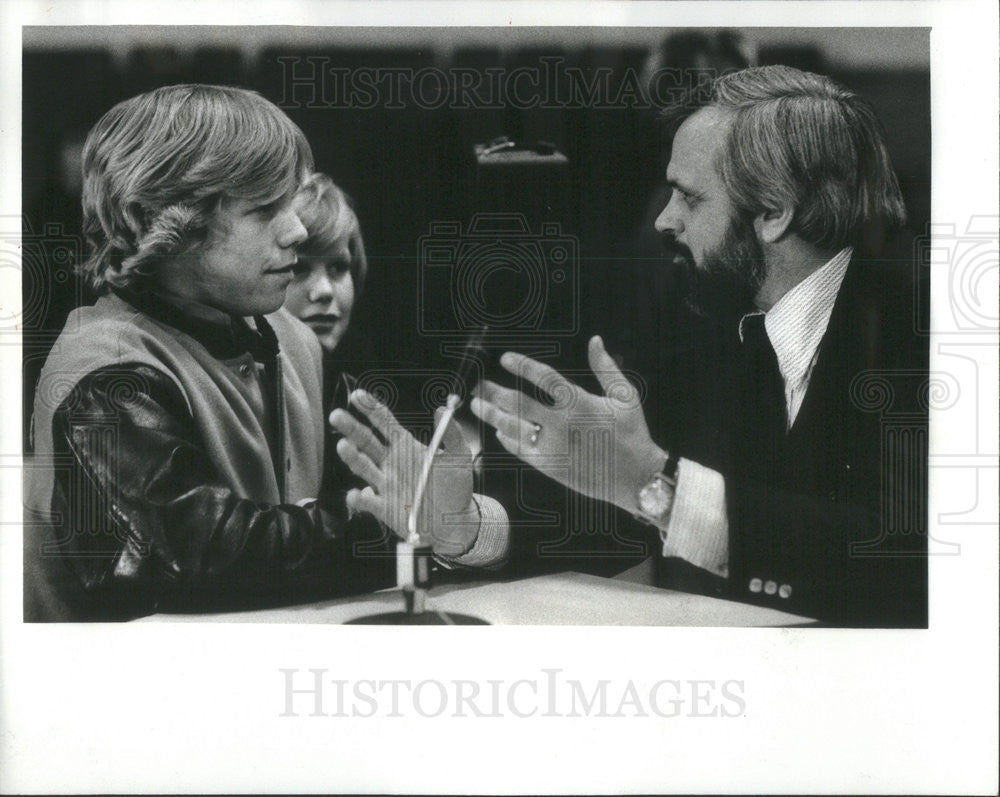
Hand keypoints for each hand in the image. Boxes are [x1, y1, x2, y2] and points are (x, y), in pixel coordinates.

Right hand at [329, 390, 478, 556]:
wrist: (454, 523)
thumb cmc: (456, 487)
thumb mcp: (459, 458)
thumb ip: (452, 434)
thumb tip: (441, 409)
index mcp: (406, 447)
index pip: (384, 423)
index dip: (370, 408)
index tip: (356, 395)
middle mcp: (391, 462)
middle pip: (366, 441)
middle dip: (351, 427)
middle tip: (336, 415)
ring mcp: (385, 484)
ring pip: (362, 467)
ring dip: (351, 456)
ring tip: (343, 445)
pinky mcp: (383, 508)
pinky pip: (366, 502)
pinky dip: (359, 498)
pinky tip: (358, 494)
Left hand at [470, 336, 666, 514]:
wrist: (636, 478)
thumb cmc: (632, 433)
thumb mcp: (625, 395)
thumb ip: (605, 367)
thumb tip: (595, 340)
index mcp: (580, 402)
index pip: (544, 377)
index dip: (522, 366)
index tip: (505, 358)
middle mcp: (562, 424)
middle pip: (519, 403)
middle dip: (494, 392)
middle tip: (479, 385)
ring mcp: (553, 446)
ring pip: (513, 427)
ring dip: (492, 414)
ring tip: (477, 405)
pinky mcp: (550, 466)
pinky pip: (521, 450)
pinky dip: (507, 439)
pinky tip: (499, 430)